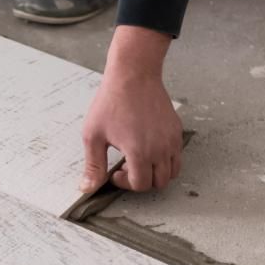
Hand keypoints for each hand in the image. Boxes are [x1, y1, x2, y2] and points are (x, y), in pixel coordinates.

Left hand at [80, 26, 181, 194]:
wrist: (133, 75)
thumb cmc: (111, 102)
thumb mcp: (93, 135)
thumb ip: (93, 165)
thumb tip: (87, 188)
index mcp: (140, 152)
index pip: (140, 185)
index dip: (125, 183)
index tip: (115, 171)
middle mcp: (161, 149)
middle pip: (158, 182)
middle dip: (141, 180)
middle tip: (126, 166)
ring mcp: (172, 140)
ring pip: (172, 172)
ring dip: (156, 172)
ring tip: (138, 158)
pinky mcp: (177, 130)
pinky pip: (176, 155)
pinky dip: (165, 160)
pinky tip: (147, 146)